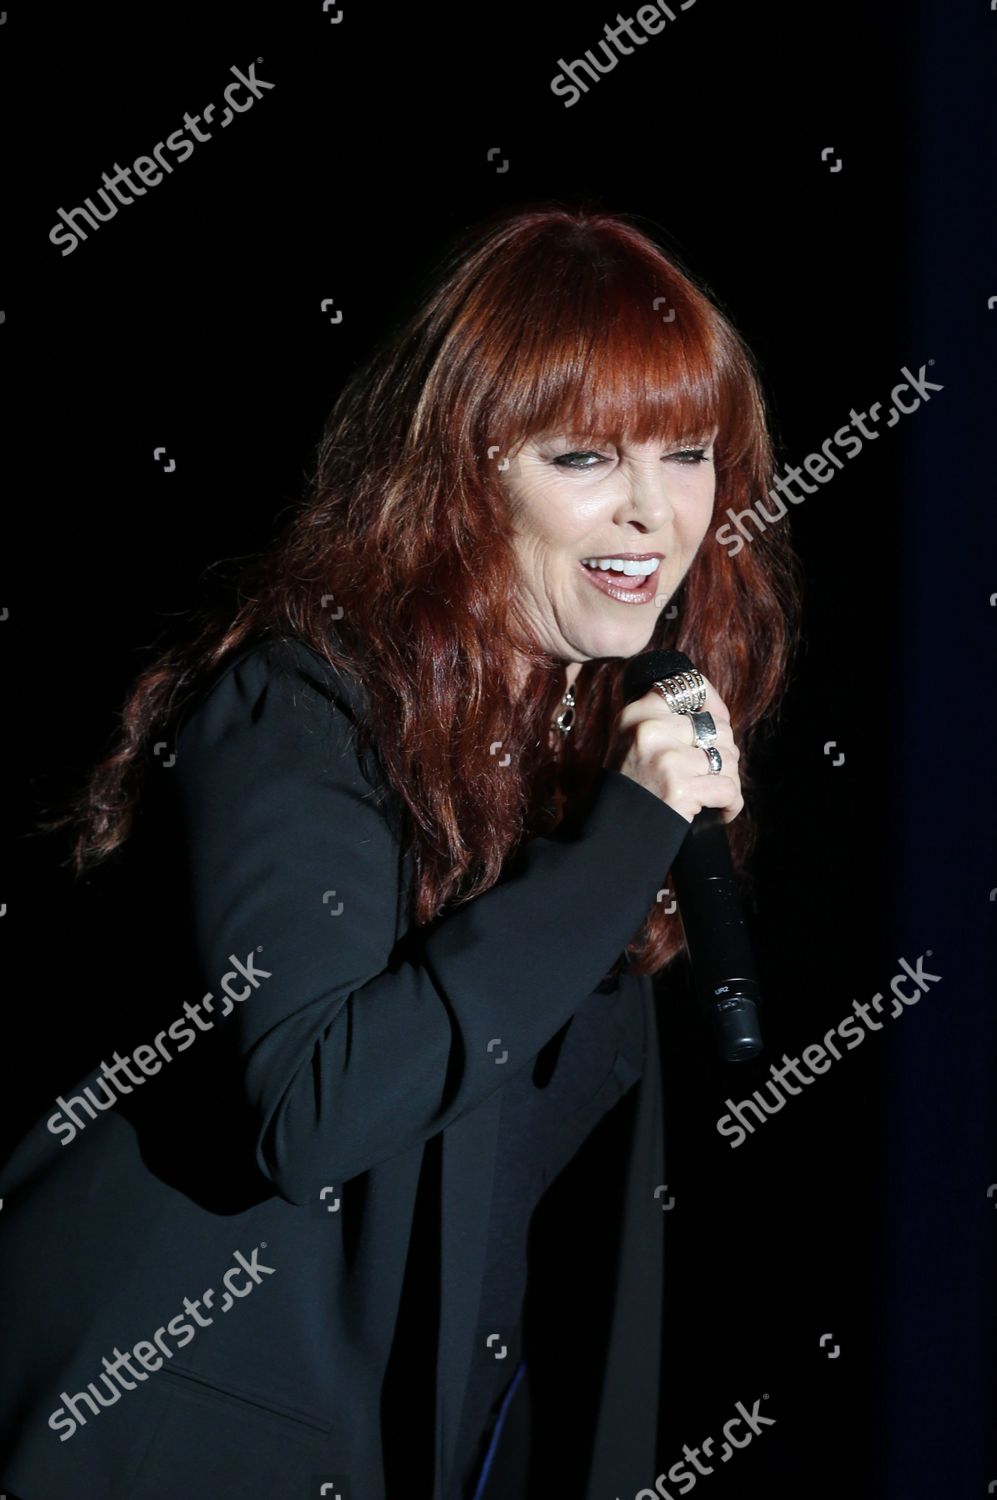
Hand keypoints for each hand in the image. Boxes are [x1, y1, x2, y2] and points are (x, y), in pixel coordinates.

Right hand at [603, 675, 743, 824]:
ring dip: (727, 781)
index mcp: (637, 712)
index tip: (721, 721)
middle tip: (709, 774)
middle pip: (719, 728)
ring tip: (711, 794)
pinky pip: (729, 789)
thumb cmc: (631, 785)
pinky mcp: (680, 788)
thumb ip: (666, 720)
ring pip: (728, 759)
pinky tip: (720, 812)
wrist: (612, 831)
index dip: (713, 704)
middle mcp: (650, 729)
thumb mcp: (633, 740)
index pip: (689, 688)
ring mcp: (666, 759)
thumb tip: (720, 714)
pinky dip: (730, 805)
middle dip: (723, 753)